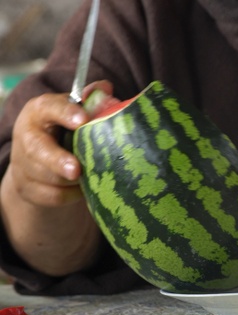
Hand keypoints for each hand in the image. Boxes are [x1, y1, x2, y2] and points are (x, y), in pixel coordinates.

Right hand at [0, 82, 114, 275]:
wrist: (39, 159)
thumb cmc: (65, 128)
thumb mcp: (75, 110)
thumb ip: (90, 100)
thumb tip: (106, 89)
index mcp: (40, 111)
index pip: (49, 108)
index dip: (66, 113)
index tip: (83, 120)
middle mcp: (27, 136)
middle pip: (38, 150)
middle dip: (58, 160)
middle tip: (76, 169)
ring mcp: (24, 164)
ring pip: (47, 177)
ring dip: (71, 180)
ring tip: (88, 176)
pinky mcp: (27, 188)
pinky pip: (52, 196)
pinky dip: (70, 195)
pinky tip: (83, 190)